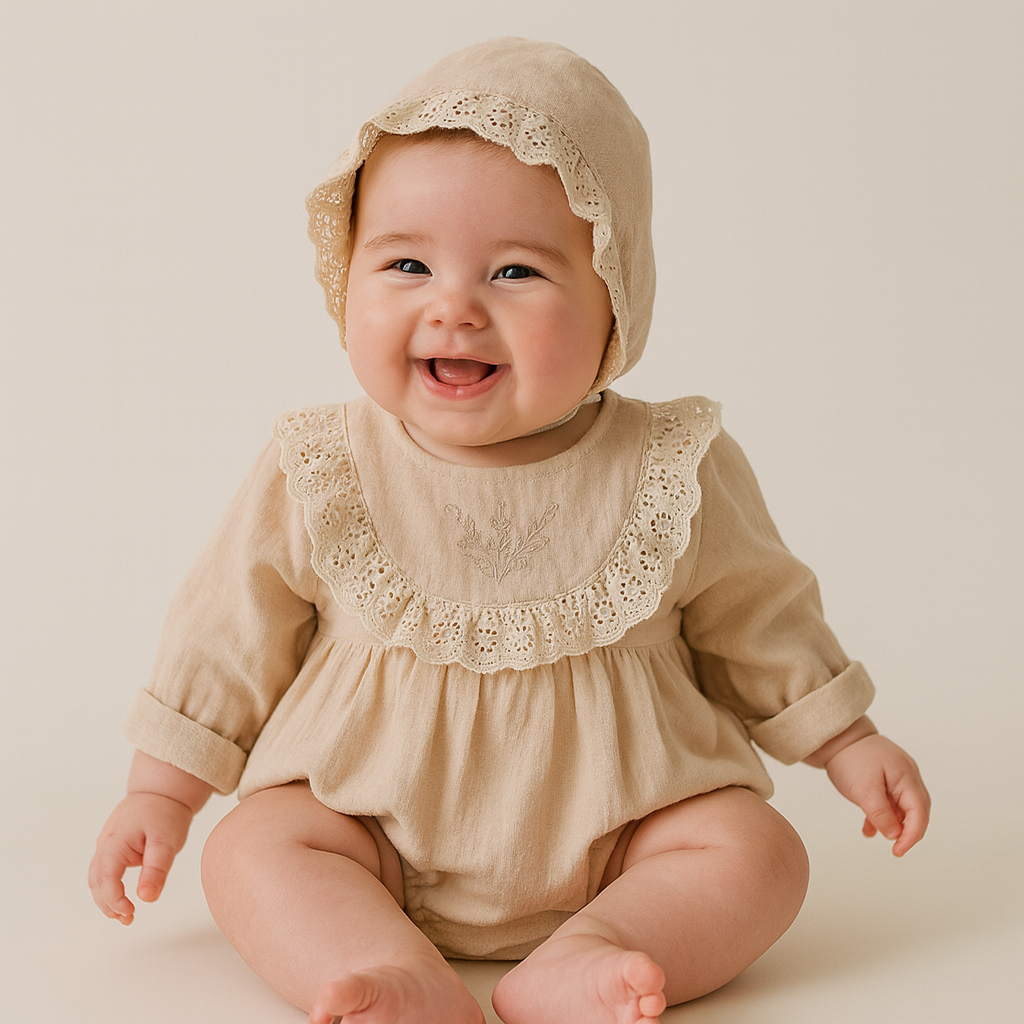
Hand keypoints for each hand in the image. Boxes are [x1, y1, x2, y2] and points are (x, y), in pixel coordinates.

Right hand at [88, 791, 194, 922]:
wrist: (162, 790)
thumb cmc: (165, 812)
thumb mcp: (166, 842)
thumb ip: (156, 870)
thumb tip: (147, 899)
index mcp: (115, 843)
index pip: (106, 879)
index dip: (115, 901)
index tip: (131, 913)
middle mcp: (105, 844)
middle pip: (96, 882)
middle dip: (108, 904)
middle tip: (128, 919)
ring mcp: (106, 844)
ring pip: (96, 877)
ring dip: (106, 898)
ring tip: (125, 914)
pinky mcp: (112, 846)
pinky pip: (103, 870)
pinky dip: (109, 886)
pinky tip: (124, 896)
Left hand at [820, 730, 930, 856]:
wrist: (835, 736)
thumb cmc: (850, 758)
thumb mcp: (864, 790)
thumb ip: (881, 814)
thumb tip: (895, 835)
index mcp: (907, 777)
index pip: (920, 812)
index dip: (912, 836)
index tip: (898, 851)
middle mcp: (907, 776)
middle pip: (916, 811)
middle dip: (907, 831)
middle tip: (894, 849)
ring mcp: (897, 775)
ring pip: (902, 807)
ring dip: (892, 823)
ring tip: (875, 832)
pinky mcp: (885, 777)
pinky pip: (889, 801)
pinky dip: (881, 815)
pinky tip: (868, 827)